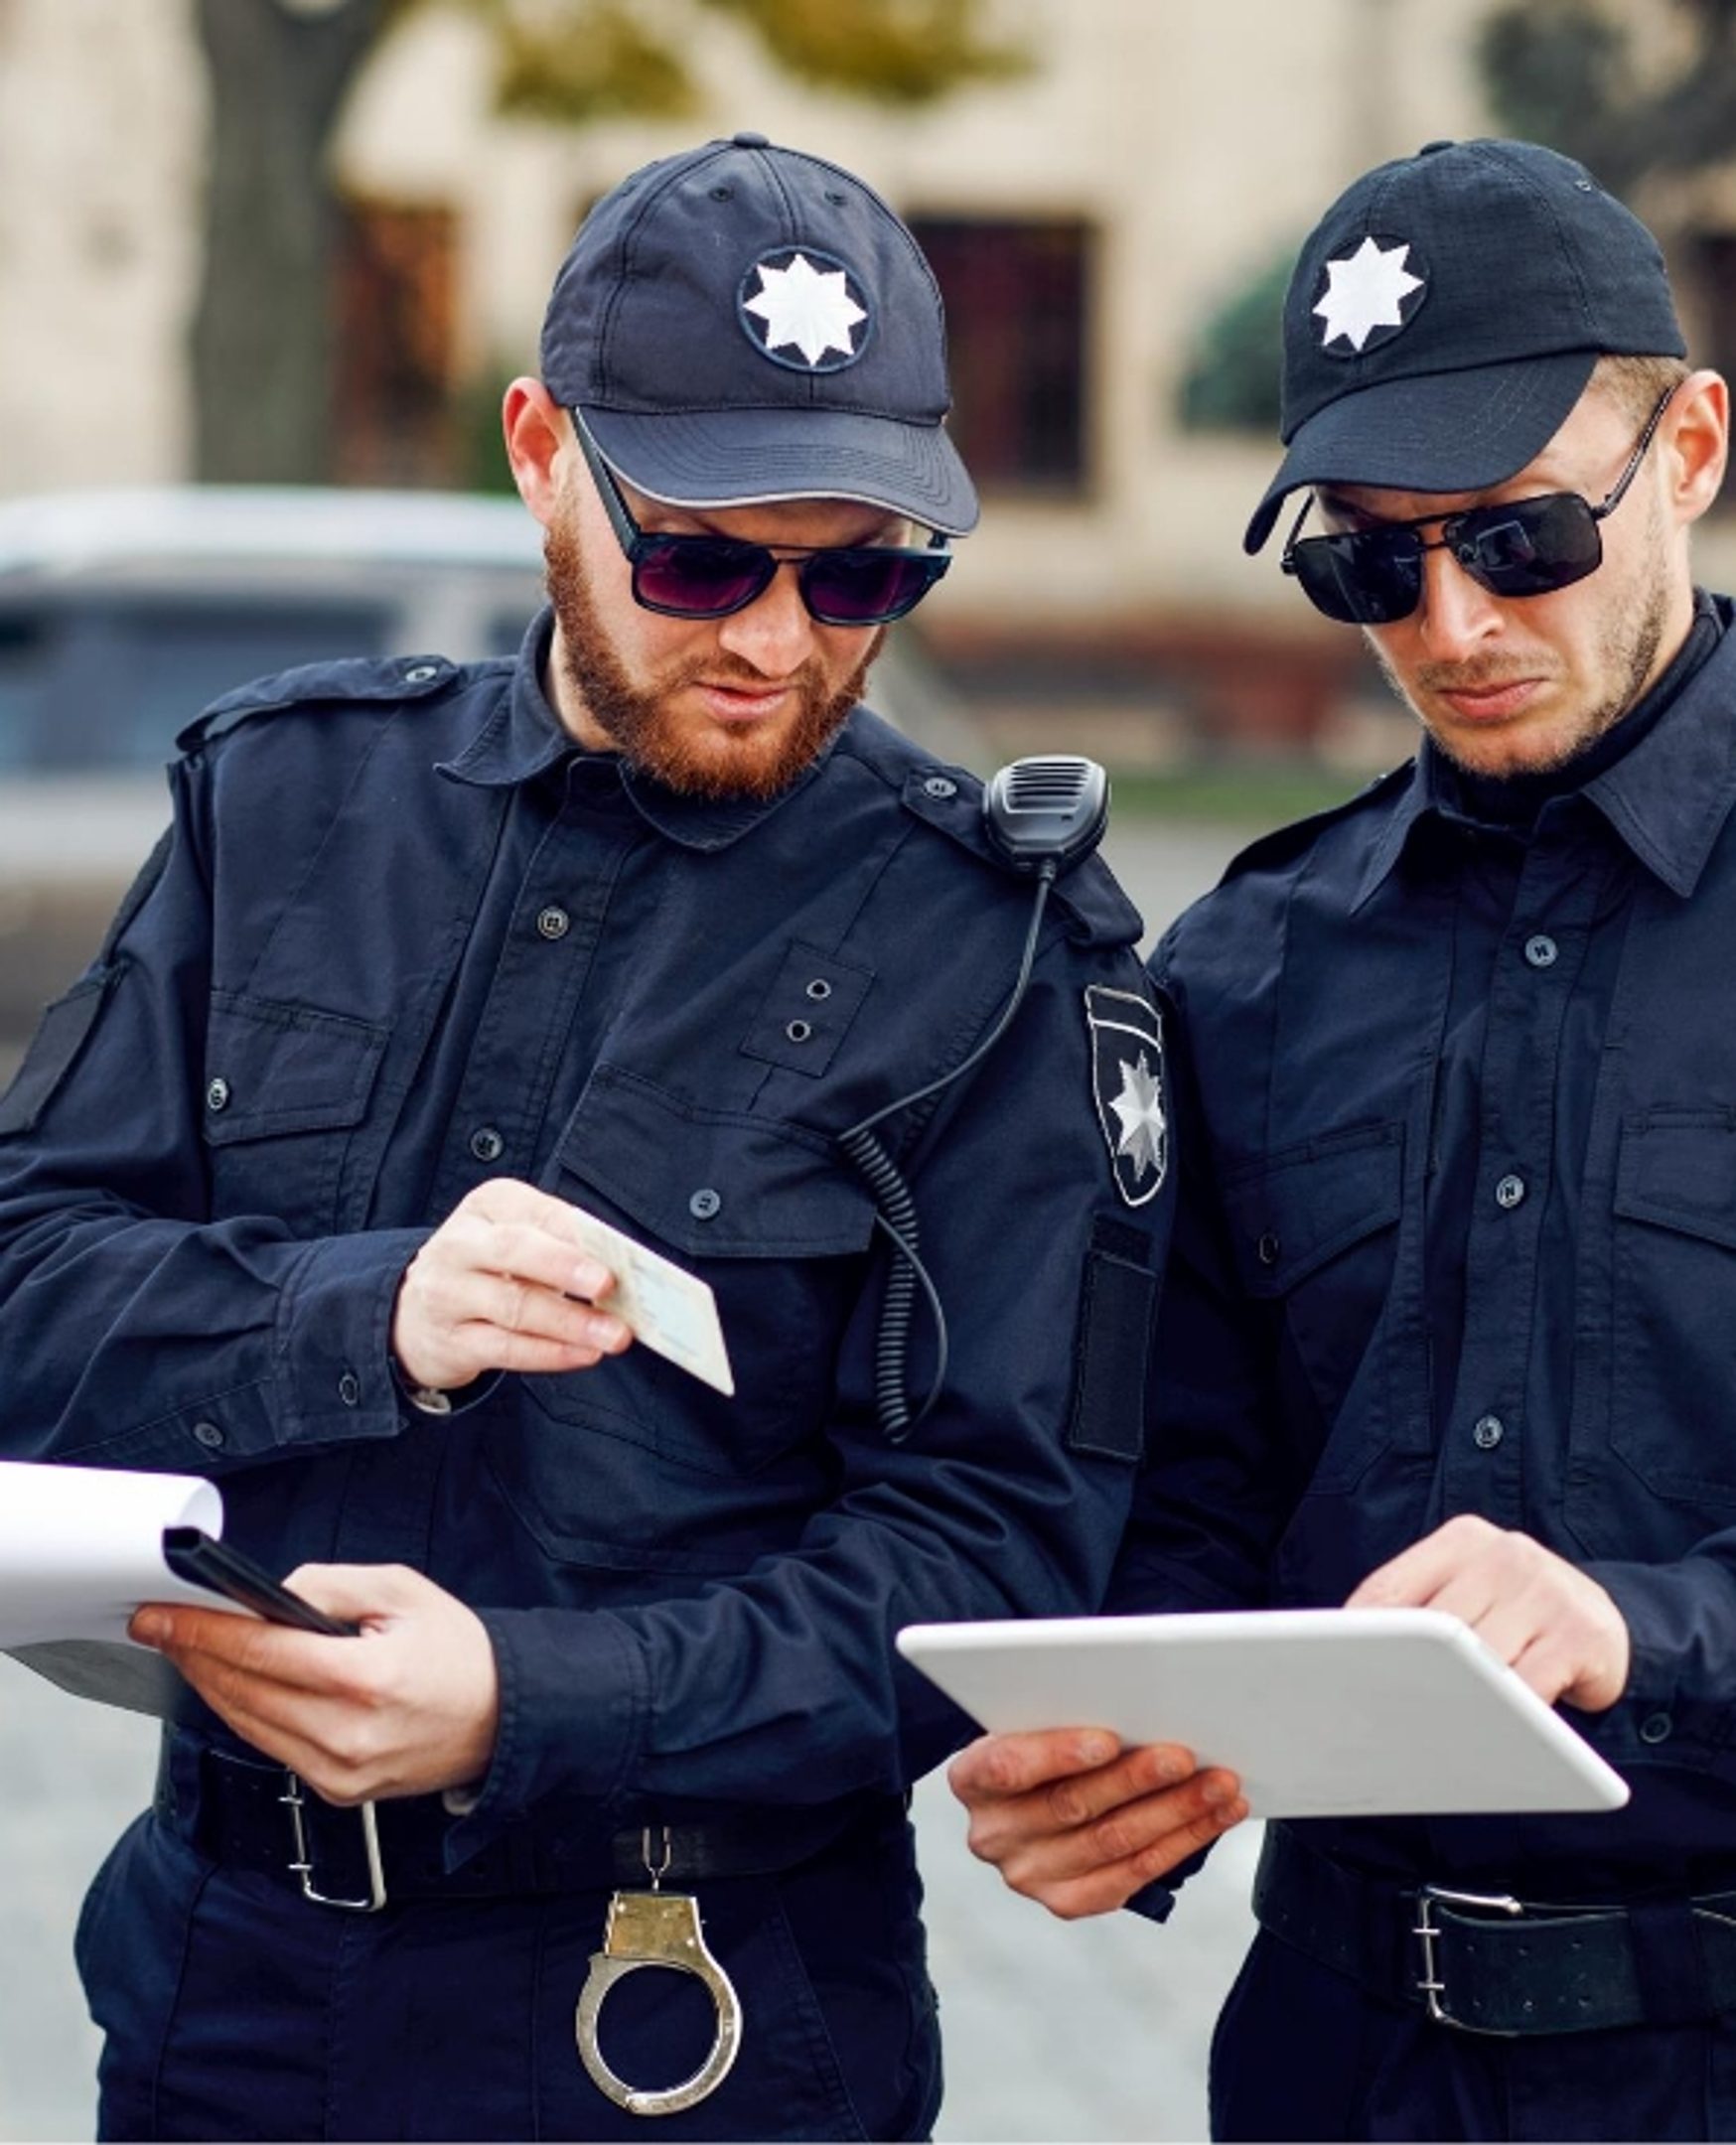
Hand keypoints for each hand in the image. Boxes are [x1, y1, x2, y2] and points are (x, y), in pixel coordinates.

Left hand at [130, 1564, 498, 1802]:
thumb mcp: (402, 1590)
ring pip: (248, 1725)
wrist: (502, 1717)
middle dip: (196, 1655)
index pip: (262, 1651)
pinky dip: (246, 1714)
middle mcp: (348, 1734)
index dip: (203, 1631)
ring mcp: (340, 1771)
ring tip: (190, 1651)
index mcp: (367, 1677)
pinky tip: (234, 1686)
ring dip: (212, 1686)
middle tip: (163, 1627)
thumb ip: (330, 1585)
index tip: (164, 1615)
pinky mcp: (338, 1791)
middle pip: (244, 1692)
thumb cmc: (458, 1652)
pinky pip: (273, 1748)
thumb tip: (270, 1596)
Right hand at [393, 1177, 631, 1391]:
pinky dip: (551, 1353)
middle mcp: (459, 1244)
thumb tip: (619, 1266)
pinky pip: (506, 1348)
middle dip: (565, 1266)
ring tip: (614, 1334)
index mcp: (487, 1205)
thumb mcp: (514, 1237)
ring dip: (571, 1322)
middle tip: (608, 1284)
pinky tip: (584, 1354)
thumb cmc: (485, 1268)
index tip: (618, 1250)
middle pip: (515, 1250)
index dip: (577, 1232)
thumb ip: (560, 1243)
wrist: (414, 1316)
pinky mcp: (450, 1342)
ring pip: (515, 1306)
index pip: (538, 1213)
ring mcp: (448, 1295)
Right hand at [946, 1728, 1246, 1919]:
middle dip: (1137, 1779)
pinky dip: (1181, 1843)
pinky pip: (1132, 1876)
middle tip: (1187, 1756)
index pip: (1008, 1766)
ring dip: (1176, 1812)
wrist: (1030, 1799)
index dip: (1059, 1753)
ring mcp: (1028, 1875)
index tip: (1109, 1738)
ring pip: (1113, 1842)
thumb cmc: (1041, 1741)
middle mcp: (992, 1835)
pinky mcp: (1066, 1902)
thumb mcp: (1032, 1719)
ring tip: (1219, 1784)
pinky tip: (1214, 1817)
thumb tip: (1137, 1701)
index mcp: (971, 1778)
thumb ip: (1062, 1712)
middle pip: (1073, 1806)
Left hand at [1346, 1514, 1630, 1710]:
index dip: (1358, 1637)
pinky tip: (1490, 1734)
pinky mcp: (1580, 1633)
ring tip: (1432, 1732)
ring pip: (1480, 1660)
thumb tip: (1360, 1660)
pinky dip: (1505, 1716)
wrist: (1609, 1620)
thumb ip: (1424, 1609)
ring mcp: (1545, 1590)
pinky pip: (1529, 1686)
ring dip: (1458, 1702)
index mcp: (1463, 1540)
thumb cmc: (1518, 1614)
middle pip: (1434, 1629)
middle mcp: (1504, 1554)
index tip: (1335, 1675)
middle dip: (1408, 1676)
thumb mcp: (1471, 1593)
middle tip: (1382, 1715)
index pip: (1391, 1588)